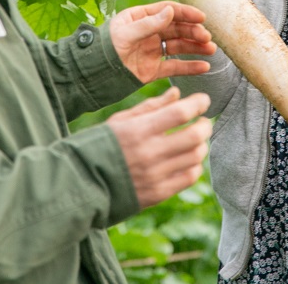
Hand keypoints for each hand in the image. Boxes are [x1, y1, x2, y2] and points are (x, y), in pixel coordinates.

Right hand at [107, 87, 211, 208]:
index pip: (180, 113)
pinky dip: (195, 165)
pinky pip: (189, 177)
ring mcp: (155, 175)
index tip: (203, 100)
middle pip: (194, 136)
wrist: (82, 183)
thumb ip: (151, 107)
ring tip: (194, 140)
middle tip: (203, 121)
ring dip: (201, 145)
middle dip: (205, 125)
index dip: (198, 103)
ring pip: (195, 157)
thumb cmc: (100, 145)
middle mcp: (149, 153)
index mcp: (138, 130)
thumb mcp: (120, 120)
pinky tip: (188, 159)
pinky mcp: (158, 194)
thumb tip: (177, 94)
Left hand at [109, 1, 215, 82]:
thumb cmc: (105, 48)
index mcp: (140, 17)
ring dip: (196, 47)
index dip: (186, 13)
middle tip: (207, 37)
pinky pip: (175, 67)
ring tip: (211, 50)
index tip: (202, 17)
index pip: (167, 11)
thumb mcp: (125, 34)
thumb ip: (148, 24)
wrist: (93, 75)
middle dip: (193, 32)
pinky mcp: (153, 69)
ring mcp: (152, 51)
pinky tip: (204, 66)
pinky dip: (190, 67)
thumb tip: (171, 11)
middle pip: (177, 29)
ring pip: (179, 47)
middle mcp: (149, 32)